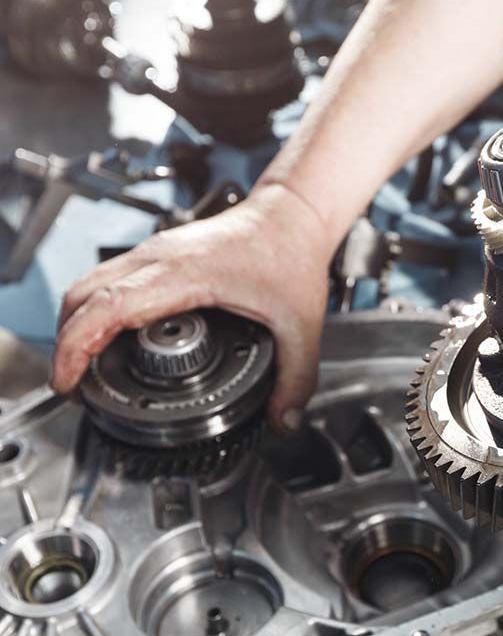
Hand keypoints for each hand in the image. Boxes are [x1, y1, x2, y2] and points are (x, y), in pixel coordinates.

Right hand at [51, 183, 335, 432]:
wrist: (291, 215)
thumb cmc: (290, 254)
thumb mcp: (302, 326)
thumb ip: (297, 378)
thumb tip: (285, 421)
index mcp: (184, 273)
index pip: (107, 306)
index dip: (76, 346)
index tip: (67, 381)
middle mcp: (159, 257)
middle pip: (83, 295)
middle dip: (67, 343)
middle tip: (73, 385)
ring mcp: (155, 252)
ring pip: (91, 284)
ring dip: (77, 324)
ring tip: (83, 368)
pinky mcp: (159, 253)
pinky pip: (109, 279)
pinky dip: (97, 310)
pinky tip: (110, 338)